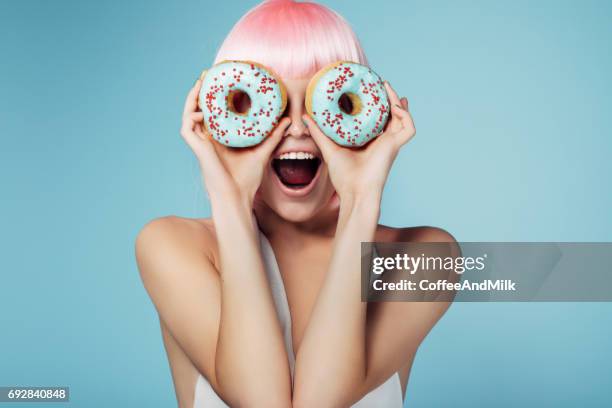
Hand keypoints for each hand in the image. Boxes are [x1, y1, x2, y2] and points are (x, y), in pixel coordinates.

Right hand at [180, 79, 290, 204]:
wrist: (238, 197)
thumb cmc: (248, 180)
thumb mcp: (263, 152)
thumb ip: (273, 136)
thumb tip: (287, 120)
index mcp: (220, 138)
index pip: (215, 112)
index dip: (215, 96)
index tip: (223, 79)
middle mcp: (208, 139)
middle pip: (200, 109)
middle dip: (201, 91)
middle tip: (208, 74)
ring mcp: (201, 144)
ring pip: (189, 114)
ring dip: (192, 98)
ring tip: (200, 83)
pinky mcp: (197, 149)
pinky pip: (187, 128)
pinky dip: (191, 116)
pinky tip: (201, 110)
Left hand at [302, 82, 415, 201]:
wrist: (354, 192)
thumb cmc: (343, 176)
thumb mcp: (329, 148)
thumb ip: (319, 133)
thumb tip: (306, 117)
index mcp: (370, 141)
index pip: (377, 118)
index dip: (378, 104)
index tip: (371, 89)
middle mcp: (383, 140)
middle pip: (392, 114)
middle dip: (390, 98)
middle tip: (382, 83)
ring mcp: (391, 143)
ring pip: (402, 117)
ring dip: (398, 101)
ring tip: (388, 87)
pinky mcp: (395, 146)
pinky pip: (409, 127)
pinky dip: (406, 115)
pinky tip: (396, 106)